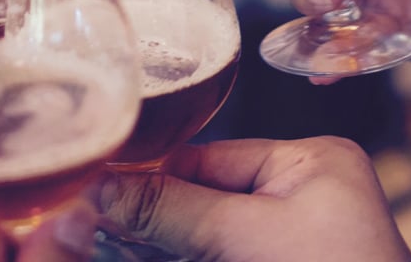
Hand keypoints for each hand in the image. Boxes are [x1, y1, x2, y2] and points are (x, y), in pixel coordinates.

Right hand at [98, 138, 410, 261]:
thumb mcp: (243, 238)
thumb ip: (170, 210)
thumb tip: (102, 185)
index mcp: (312, 163)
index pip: (208, 157)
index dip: (152, 178)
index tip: (98, 191)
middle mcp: (305, 194)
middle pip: (203, 197)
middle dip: (154, 220)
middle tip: (98, 229)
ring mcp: (295, 240)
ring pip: (205, 235)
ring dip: (164, 246)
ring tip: (112, 243)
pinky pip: (219, 253)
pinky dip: (189, 255)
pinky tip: (145, 252)